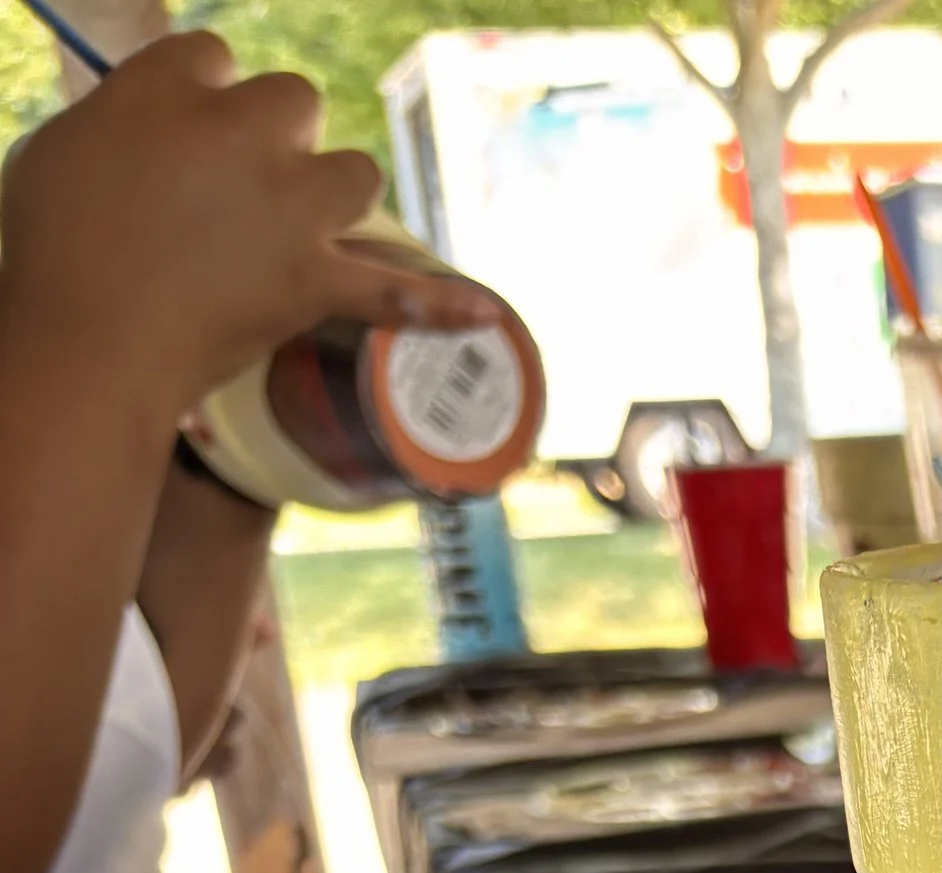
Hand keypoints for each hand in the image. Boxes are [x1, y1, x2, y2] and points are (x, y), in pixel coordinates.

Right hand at [0, 34, 498, 433]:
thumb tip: (149, 127)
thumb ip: (121, 125)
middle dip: (278, 140)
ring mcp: (284, 206)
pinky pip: (395, 291)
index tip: (191, 143)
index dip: (206, 105)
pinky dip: (441, 307)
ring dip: (335, 198)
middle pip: (294, 101)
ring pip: (352, 172)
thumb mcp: (62, 151)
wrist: (83, 341)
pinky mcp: (312, 281)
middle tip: (238, 195)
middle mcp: (239, 130)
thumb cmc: (51, 248)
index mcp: (170, 84)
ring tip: (303, 233)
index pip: (213, 60)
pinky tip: (488, 315)